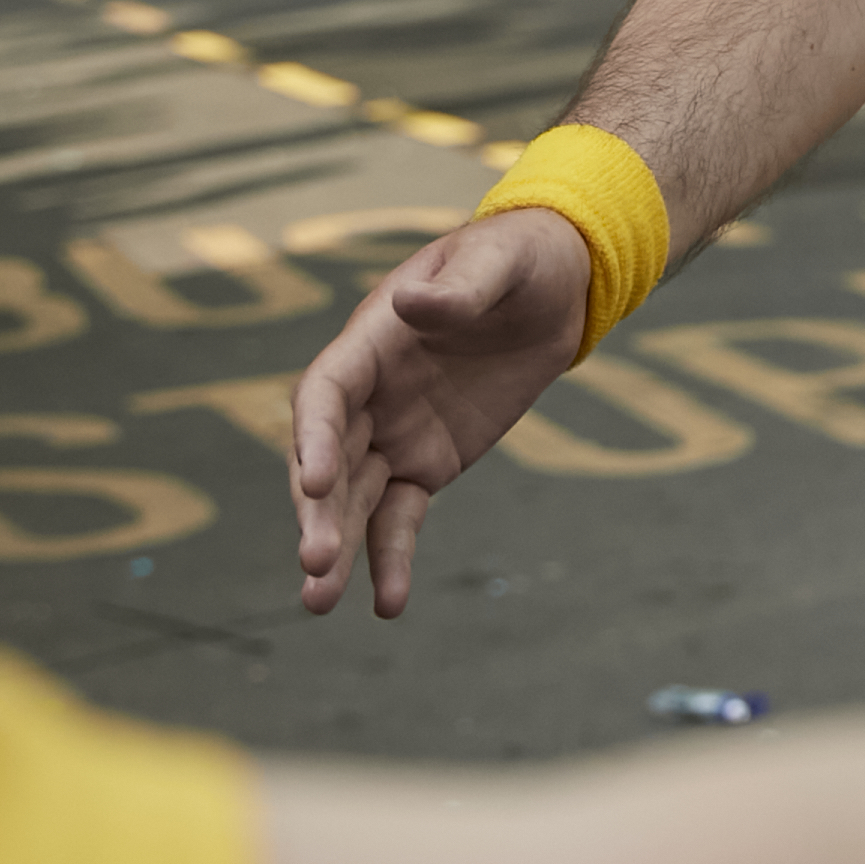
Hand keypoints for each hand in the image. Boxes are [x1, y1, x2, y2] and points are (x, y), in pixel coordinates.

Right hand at [286, 208, 592, 617]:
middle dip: (317, 511)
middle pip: (328, 458)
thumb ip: (457, 290)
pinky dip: (392, 559)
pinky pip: (400, 518)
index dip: (312, 437)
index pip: (326, 393)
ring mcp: (393, 434)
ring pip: (353, 499)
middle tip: (315, 564)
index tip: (310, 483)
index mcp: (372, 338)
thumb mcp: (498, 262)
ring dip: (336, 549)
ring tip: (317, 604)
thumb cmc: (517, 258)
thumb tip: (412, 304)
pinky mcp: (426, 465)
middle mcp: (369, 393)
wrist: (554, 286)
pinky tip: (387, 605)